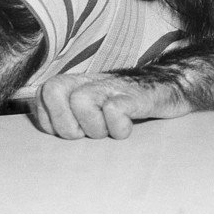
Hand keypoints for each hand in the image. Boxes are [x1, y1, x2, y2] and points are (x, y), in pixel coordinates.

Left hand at [33, 73, 191, 138]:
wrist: (173, 86)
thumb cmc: (129, 103)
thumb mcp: (95, 106)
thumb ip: (67, 111)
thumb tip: (44, 123)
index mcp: (77, 84)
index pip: (40, 95)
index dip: (51, 120)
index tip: (74, 128)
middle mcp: (91, 81)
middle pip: (52, 91)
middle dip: (66, 124)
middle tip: (89, 132)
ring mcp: (113, 87)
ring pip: (80, 102)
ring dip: (95, 127)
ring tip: (112, 128)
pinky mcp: (136, 96)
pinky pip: (113, 111)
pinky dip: (119, 127)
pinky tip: (129, 125)